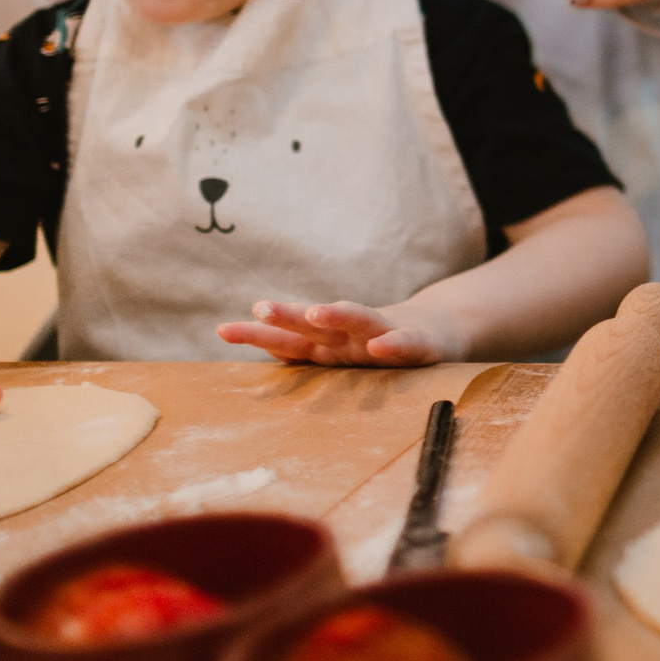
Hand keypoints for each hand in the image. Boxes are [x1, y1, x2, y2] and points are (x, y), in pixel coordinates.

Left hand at [216, 300, 460, 366]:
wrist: (436, 327)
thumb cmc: (374, 341)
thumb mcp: (335, 350)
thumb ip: (299, 352)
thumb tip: (256, 352)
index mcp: (327, 341)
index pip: (286, 337)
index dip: (258, 334)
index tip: (223, 330)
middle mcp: (349, 335)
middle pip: (315, 324)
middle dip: (289, 316)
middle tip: (262, 308)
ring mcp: (383, 334)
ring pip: (358, 321)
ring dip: (338, 316)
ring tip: (316, 313)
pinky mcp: (417, 343)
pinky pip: (404, 344)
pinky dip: (391, 344)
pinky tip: (378, 345)